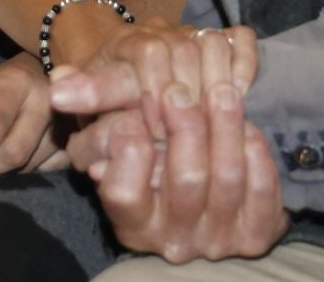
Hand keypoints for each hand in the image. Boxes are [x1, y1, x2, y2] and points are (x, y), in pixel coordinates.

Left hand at [0, 54, 65, 195]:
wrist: (53, 76)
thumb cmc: (10, 87)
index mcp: (17, 83)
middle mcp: (48, 100)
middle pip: (14, 152)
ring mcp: (69, 122)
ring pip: (29, 165)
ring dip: (7, 168)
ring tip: (2, 147)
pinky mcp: (79, 141)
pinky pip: (47, 170)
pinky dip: (29, 168)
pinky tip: (27, 151)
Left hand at [49, 21, 257, 121]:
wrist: (116, 61)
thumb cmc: (102, 92)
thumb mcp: (84, 98)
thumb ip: (79, 96)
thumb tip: (58, 90)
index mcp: (126, 43)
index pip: (146, 56)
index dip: (153, 93)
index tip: (154, 130)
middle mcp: (160, 32)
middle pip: (184, 51)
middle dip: (185, 97)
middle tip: (185, 136)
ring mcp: (192, 33)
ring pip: (213, 45)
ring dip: (215, 86)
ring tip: (210, 124)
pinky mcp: (219, 37)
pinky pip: (240, 40)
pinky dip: (243, 66)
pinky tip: (238, 97)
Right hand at [72, 84, 287, 262]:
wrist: (207, 178)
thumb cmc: (153, 141)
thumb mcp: (120, 123)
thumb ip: (94, 99)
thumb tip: (61, 83)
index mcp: (132, 220)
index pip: (124, 192)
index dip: (130, 146)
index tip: (135, 112)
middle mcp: (172, 240)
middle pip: (185, 179)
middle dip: (186, 125)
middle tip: (181, 88)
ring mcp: (217, 240)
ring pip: (226, 178)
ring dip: (225, 126)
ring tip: (220, 88)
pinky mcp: (256, 235)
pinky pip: (263, 193)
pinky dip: (257, 154)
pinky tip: (248, 125)